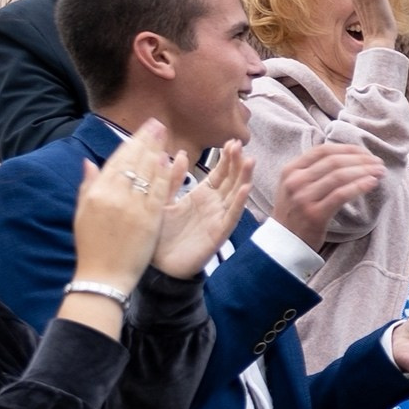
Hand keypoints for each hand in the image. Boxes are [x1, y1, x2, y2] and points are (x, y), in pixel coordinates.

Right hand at [71, 120, 178, 294]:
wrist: (102, 276)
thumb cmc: (91, 247)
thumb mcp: (82, 214)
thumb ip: (87, 186)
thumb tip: (89, 164)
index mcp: (96, 193)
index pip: (116, 161)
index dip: (130, 144)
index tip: (141, 131)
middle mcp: (113, 196)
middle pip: (132, 161)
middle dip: (146, 141)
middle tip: (157, 124)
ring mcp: (132, 207)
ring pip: (146, 173)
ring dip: (156, 151)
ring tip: (164, 136)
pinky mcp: (149, 220)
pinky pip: (158, 192)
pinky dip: (164, 176)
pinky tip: (170, 162)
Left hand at [153, 141, 252, 277]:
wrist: (158, 266)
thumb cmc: (160, 235)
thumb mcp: (162, 200)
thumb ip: (171, 178)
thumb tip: (181, 154)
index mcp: (200, 196)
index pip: (218, 173)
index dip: (226, 159)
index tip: (231, 142)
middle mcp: (213, 206)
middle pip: (230, 181)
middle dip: (236, 163)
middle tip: (240, 144)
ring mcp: (218, 219)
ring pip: (235, 195)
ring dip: (244, 178)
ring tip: (250, 161)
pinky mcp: (219, 233)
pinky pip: (231, 216)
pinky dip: (239, 202)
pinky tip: (246, 189)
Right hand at [270, 143, 384, 249]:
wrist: (284, 243)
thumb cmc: (296, 213)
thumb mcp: (295, 186)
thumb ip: (313, 171)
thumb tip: (347, 157)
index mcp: (291, 170)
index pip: (323, 150)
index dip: (348, 149)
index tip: (366, 153)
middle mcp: (296, 181)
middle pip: (334, 161)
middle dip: (361, 159)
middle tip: (378, 162)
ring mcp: (304, 198)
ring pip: (339, 176)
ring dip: (364, 171)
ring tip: (380, 172)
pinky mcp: (315, 215)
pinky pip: (341, 195)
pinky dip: (359, 186)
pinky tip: (372, 183)